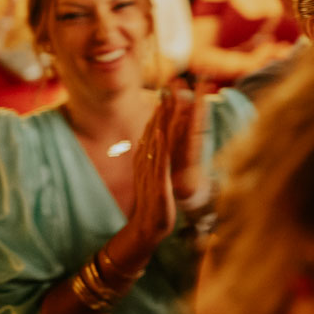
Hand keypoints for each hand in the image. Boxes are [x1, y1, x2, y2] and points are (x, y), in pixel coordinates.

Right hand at [127, 95, 178, 244]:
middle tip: (167, 87)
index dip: (159, 112)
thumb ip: (150, 157)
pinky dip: (159, 145)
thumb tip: (149, 141)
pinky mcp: (156, 180)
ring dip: (160, 120)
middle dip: (161, 110)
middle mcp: (145, 160)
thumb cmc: (153, 200)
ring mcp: (150, 169)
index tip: (166, 92)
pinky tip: (162, 131)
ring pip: (155, 140)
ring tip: (165, 101)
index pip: (153, 130)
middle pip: (153, 130)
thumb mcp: (151, 174)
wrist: (147, 226)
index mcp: (146, 158)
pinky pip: (158, 159)